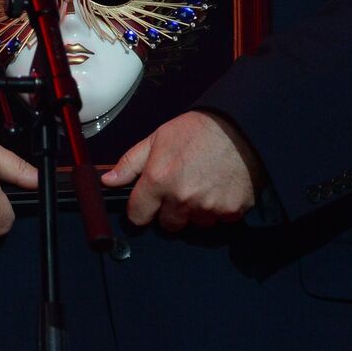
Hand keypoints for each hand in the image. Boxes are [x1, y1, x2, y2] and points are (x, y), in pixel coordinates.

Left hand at [101, 110, 263, 230]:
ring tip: (205, 184)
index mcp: (159, 180)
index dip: (142, 209)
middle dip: (172, 211)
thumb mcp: (159, 137)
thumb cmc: (200, 129)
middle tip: (183, 187)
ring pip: (195, 224)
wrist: (244, 125)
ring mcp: (208, 208)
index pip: (137, 216)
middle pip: (167, 225)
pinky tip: (222, 187)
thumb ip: (131, 162)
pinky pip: (220, 220)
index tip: (149, 201)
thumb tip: (108, 181)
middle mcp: (181, 199)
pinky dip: (220, 209)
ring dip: (197, 211)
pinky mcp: (231, 211)